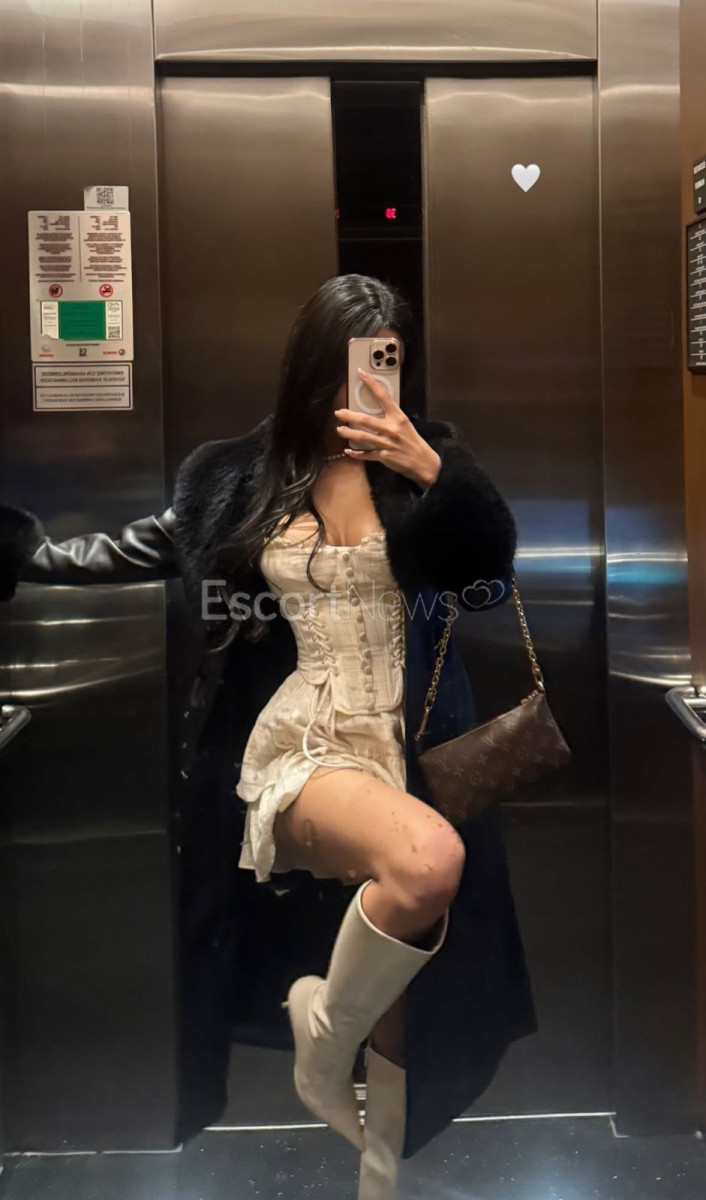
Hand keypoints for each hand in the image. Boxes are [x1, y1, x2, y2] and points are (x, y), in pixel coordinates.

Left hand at [333, 369, 440, 488]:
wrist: (423, 461)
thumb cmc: (413, 441)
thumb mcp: (405, 424)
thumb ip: (391, 417)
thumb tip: (375, 410)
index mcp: (398, 417)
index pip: (383, 396)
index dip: (372, 384)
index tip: (361, 373)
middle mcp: (392, 429)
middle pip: (366, 420)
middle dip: (349, 415)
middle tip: (338, 412)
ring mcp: (387, 444)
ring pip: (363, 437)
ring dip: (349, 433)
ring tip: (339, 430)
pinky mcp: (384, 457)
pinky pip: (367, 455)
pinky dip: (357, 454)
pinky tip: (348, 451)